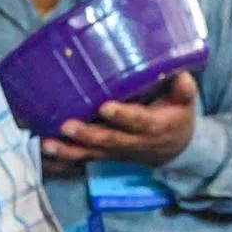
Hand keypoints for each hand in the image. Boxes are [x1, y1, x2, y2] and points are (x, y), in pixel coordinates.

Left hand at [41, 72, 198, 166]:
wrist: (176, 149)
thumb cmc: (177, 116)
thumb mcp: (186, 102)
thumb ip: (183, 89)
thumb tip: (179, 74)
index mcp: (155, 126)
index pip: (138, 121)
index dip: (122, 116)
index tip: (105, 107)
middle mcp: (135, 142)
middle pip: (110, 140)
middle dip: (88, 135)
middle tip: (67, 126)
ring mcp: (119, 151)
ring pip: (93, 153)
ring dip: (70, 150)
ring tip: (48, 144)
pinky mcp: (107, 155)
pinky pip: (85, 158)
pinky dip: (65, 156)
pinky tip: (45, 150)